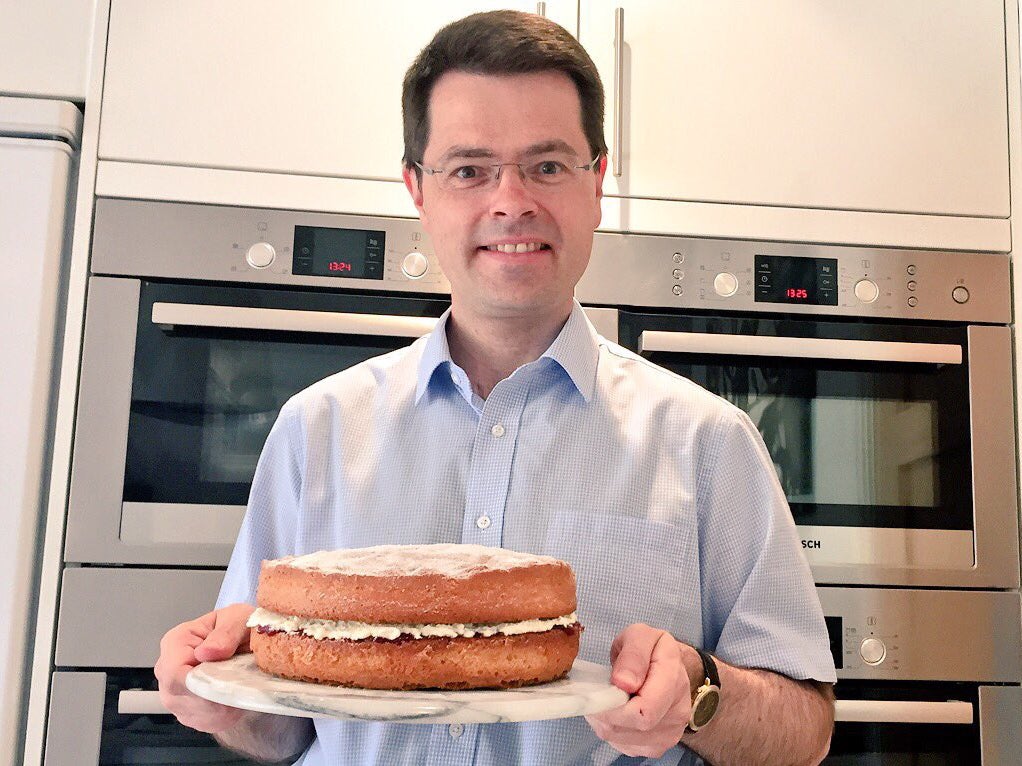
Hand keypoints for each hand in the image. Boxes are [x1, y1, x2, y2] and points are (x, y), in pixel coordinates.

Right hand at [154, 603, 254, 732]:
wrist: (248, 643)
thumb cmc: (238, 627)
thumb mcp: (238, 618)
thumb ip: (225, 633)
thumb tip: (206, 653)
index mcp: (175, 643)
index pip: (174, 672)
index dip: (200, 681)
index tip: (227, 678)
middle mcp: (167, 673)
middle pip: (183, 697)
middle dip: (216, 695)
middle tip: (242, 682)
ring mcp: (175, 697)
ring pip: (198, 713)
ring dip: (224, 705)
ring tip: (241, 685)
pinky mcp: (190, 715)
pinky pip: (207, 722)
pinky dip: (226, 714)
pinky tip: (236, 697)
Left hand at [585, 623, 697, 757]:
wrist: (670, 668)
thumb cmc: (652, 649)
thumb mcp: (640, 635)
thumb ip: (633, 655)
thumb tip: (623, 683)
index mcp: (674, 679)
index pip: (644, 711)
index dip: (614, 704)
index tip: (602, 689)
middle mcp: (678, 712)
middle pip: (630, 727)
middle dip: (606, 710)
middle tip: (600, 691)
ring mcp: (669, 734)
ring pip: (622, 739)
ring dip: (606, 720)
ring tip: (610, 698)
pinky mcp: (656, 747)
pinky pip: (623, 746)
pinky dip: (612, 730)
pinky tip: (617, 712)